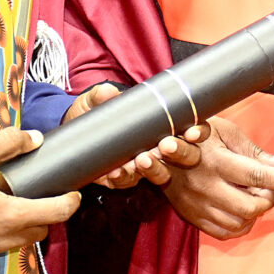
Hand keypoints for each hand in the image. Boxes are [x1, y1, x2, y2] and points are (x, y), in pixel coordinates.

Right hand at [0, 129, 80, 262]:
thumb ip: (8, 144)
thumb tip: (35, 138)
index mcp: (7, 215)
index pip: (54, 214)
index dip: (70, 204)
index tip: (74, 194)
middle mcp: (0, 238)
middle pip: (40, 231)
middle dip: (47, 215)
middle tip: (42, 195)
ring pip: (20, 242)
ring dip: (25, 226)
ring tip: (16, 202)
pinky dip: (4, 233)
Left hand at [62, 83, 211, 190]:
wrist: (75, 128)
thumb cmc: (96, 109)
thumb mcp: (98, 99)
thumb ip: (102, 95)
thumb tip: (107, 92)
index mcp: (165, 124)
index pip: (192, 129)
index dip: (198, 131)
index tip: (192, 131)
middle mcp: (160, 146)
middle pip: (184, 154)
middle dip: (179, 152)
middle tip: (166, 146)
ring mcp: (144, 163)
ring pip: (159, 172)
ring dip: (153, 168)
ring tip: (140, 160)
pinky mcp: (123, 176)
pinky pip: (127, 181)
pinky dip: (121, 177)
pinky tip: (113, 172)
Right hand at [155, 114, 273, 238]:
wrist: (153, 150)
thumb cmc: (194, 134)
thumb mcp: (224, 132)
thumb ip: (254, 151)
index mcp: (218, 161)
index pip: (260, 174)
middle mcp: (208, 186)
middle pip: (253, 204)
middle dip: (270, 197)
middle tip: (270, 185)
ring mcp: (199, 205)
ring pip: (242, 221)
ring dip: (257, 211)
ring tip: (254, 193)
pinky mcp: (193, 217)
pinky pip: (226, 232)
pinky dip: (242, 224)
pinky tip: (242, 208)